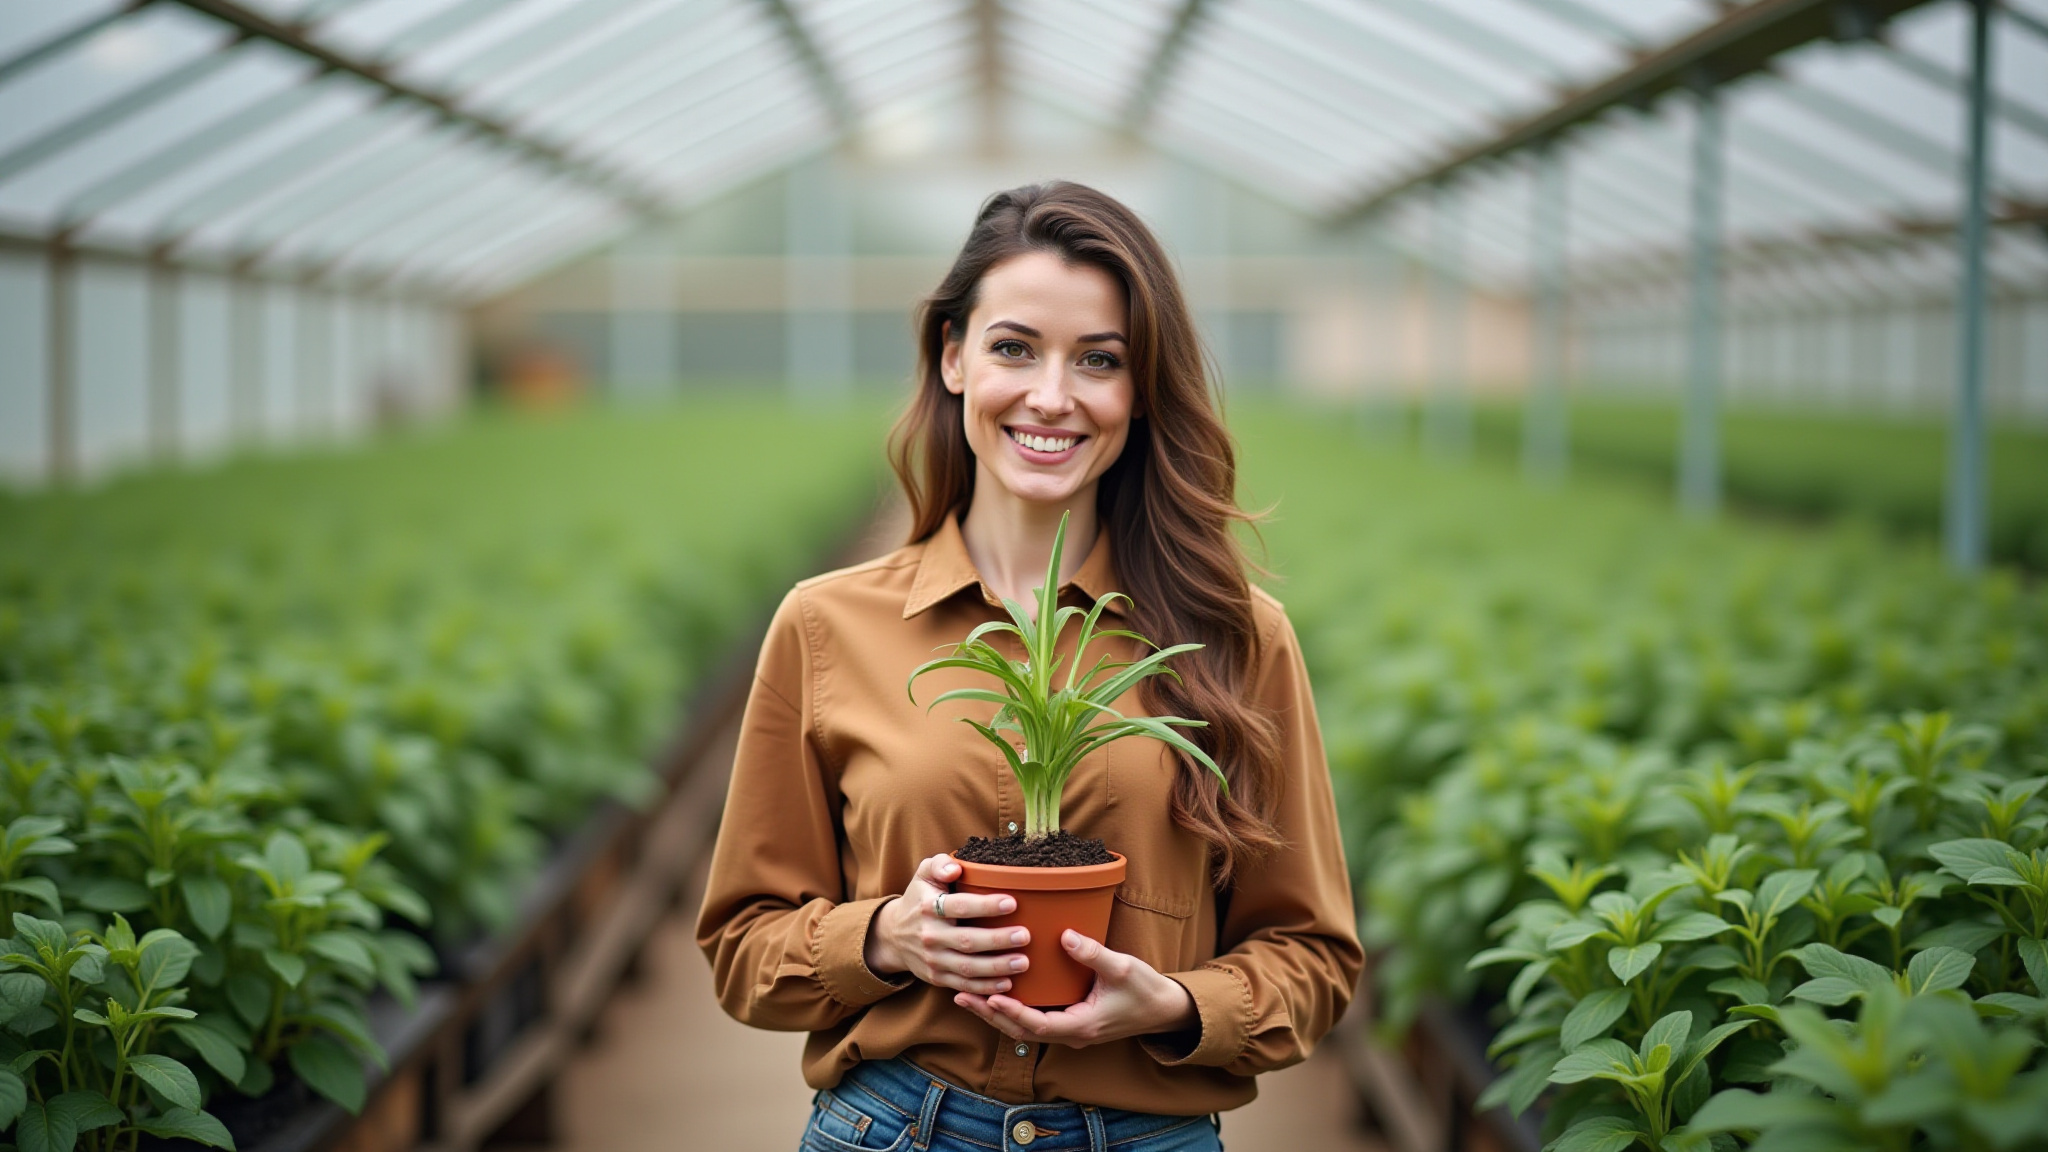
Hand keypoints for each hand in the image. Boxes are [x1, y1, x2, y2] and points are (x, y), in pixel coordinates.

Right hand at [864, 854, 1030, 994]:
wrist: (893, 936)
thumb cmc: (920, 899)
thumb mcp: (924, 874)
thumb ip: (939, 865)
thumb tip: (955, 869)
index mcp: (929, 907)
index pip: (959, 907)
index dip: (985, 906)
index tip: (1012, 903)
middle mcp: (930, 936)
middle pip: (967, 941)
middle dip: (997, 940)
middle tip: (1024, 936)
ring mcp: (934, 960)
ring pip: (967, 968)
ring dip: (996, 967)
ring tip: (1023, 962)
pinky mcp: (937, 978)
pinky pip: (964, 985)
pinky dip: (985, 988)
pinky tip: (1007, 983)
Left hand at [953, 930, 1197, 1047]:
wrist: (1163, 1011)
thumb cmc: (1145, 991)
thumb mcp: (1122, 969)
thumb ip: (1093, 954)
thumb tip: (1066, 935)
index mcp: (1081, 1026)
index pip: (1037, 1025)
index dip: (1012, 1012)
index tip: (989, 995)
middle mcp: (1070, 1034)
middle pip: (1021, 1031)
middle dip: (990, 1014)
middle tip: (960, 995)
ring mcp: (1069, 1030)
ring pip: (1024, 1028)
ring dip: (996, 1013)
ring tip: (967, 996)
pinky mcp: (1069, 1022)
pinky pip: (1034, 1020)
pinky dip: (1012, 1010)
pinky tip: (996, 994)